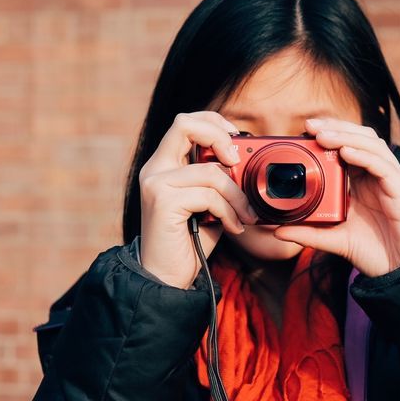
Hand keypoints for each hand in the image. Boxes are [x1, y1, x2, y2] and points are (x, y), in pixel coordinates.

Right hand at [138, 112, 259, 289]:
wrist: (167, 278)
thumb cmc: (190, 242)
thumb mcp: (209, 203)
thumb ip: (219, 179)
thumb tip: (245, 161)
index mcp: (163, 165)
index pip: (184, 122)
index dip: (213, 123)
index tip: (235, 143)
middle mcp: (154, 169)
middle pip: (185, 124)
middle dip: (220, 137)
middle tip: (237, 162)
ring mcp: (155, 184)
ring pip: (210, 171)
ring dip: (237, 195)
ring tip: (245, 216)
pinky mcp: (162, 202)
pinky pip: (209, 195)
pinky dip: (229, 212)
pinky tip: (233, 228)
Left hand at [272, 118, 399, 277]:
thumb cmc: (375, 253)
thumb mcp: (334, 240)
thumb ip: (309, 233)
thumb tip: (278, 231)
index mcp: (364, 182)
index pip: (348, 146)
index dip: (330, 134)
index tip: (305, 131)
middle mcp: (378, 176)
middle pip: (361, 137)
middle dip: (336, 127)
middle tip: (310, 126)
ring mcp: (391, 182)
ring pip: (373, 145)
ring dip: (347, 136)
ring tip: (323, 135)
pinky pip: (383, 167)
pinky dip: (364, 156)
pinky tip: (346, 152)